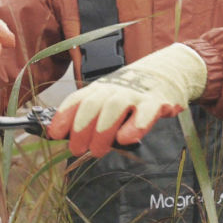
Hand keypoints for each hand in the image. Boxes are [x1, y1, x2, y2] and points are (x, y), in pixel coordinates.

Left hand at [47, 43, 206, 156]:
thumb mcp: (109, 100)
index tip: (54, 134)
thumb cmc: (133, 93)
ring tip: (98, 151)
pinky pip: (146, 112)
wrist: (168, 71)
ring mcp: (135, 94)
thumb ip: (93, 118)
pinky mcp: (157, 101)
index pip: (77, 100)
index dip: (63, 116)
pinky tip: (128, 138)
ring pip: (115, 107)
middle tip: (77, 149)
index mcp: (100, 90)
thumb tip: (67, 138)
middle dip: (81, 127)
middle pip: (93, 104)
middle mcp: (115, 89)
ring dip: (103, 130)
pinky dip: (136, 125)